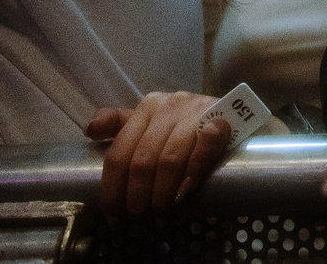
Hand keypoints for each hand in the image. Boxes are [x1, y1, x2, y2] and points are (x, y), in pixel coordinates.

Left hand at [86, 91, 229, 216]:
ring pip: (169, 160)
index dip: (113, 190)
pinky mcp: (224, 118)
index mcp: (147, 107)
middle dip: (138, 199)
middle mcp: (170, 104)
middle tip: (141, 222)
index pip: (119, 154)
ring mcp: (197, 110)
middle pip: (142, 162)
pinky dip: (193, 172)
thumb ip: (121, 125)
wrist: (237, 114)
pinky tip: (185, 193)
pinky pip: (205, 146)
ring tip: (162, 218)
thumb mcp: (152, 123)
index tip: (115, 217)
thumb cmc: (188, 125)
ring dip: (163, 196)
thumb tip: (90, 130)